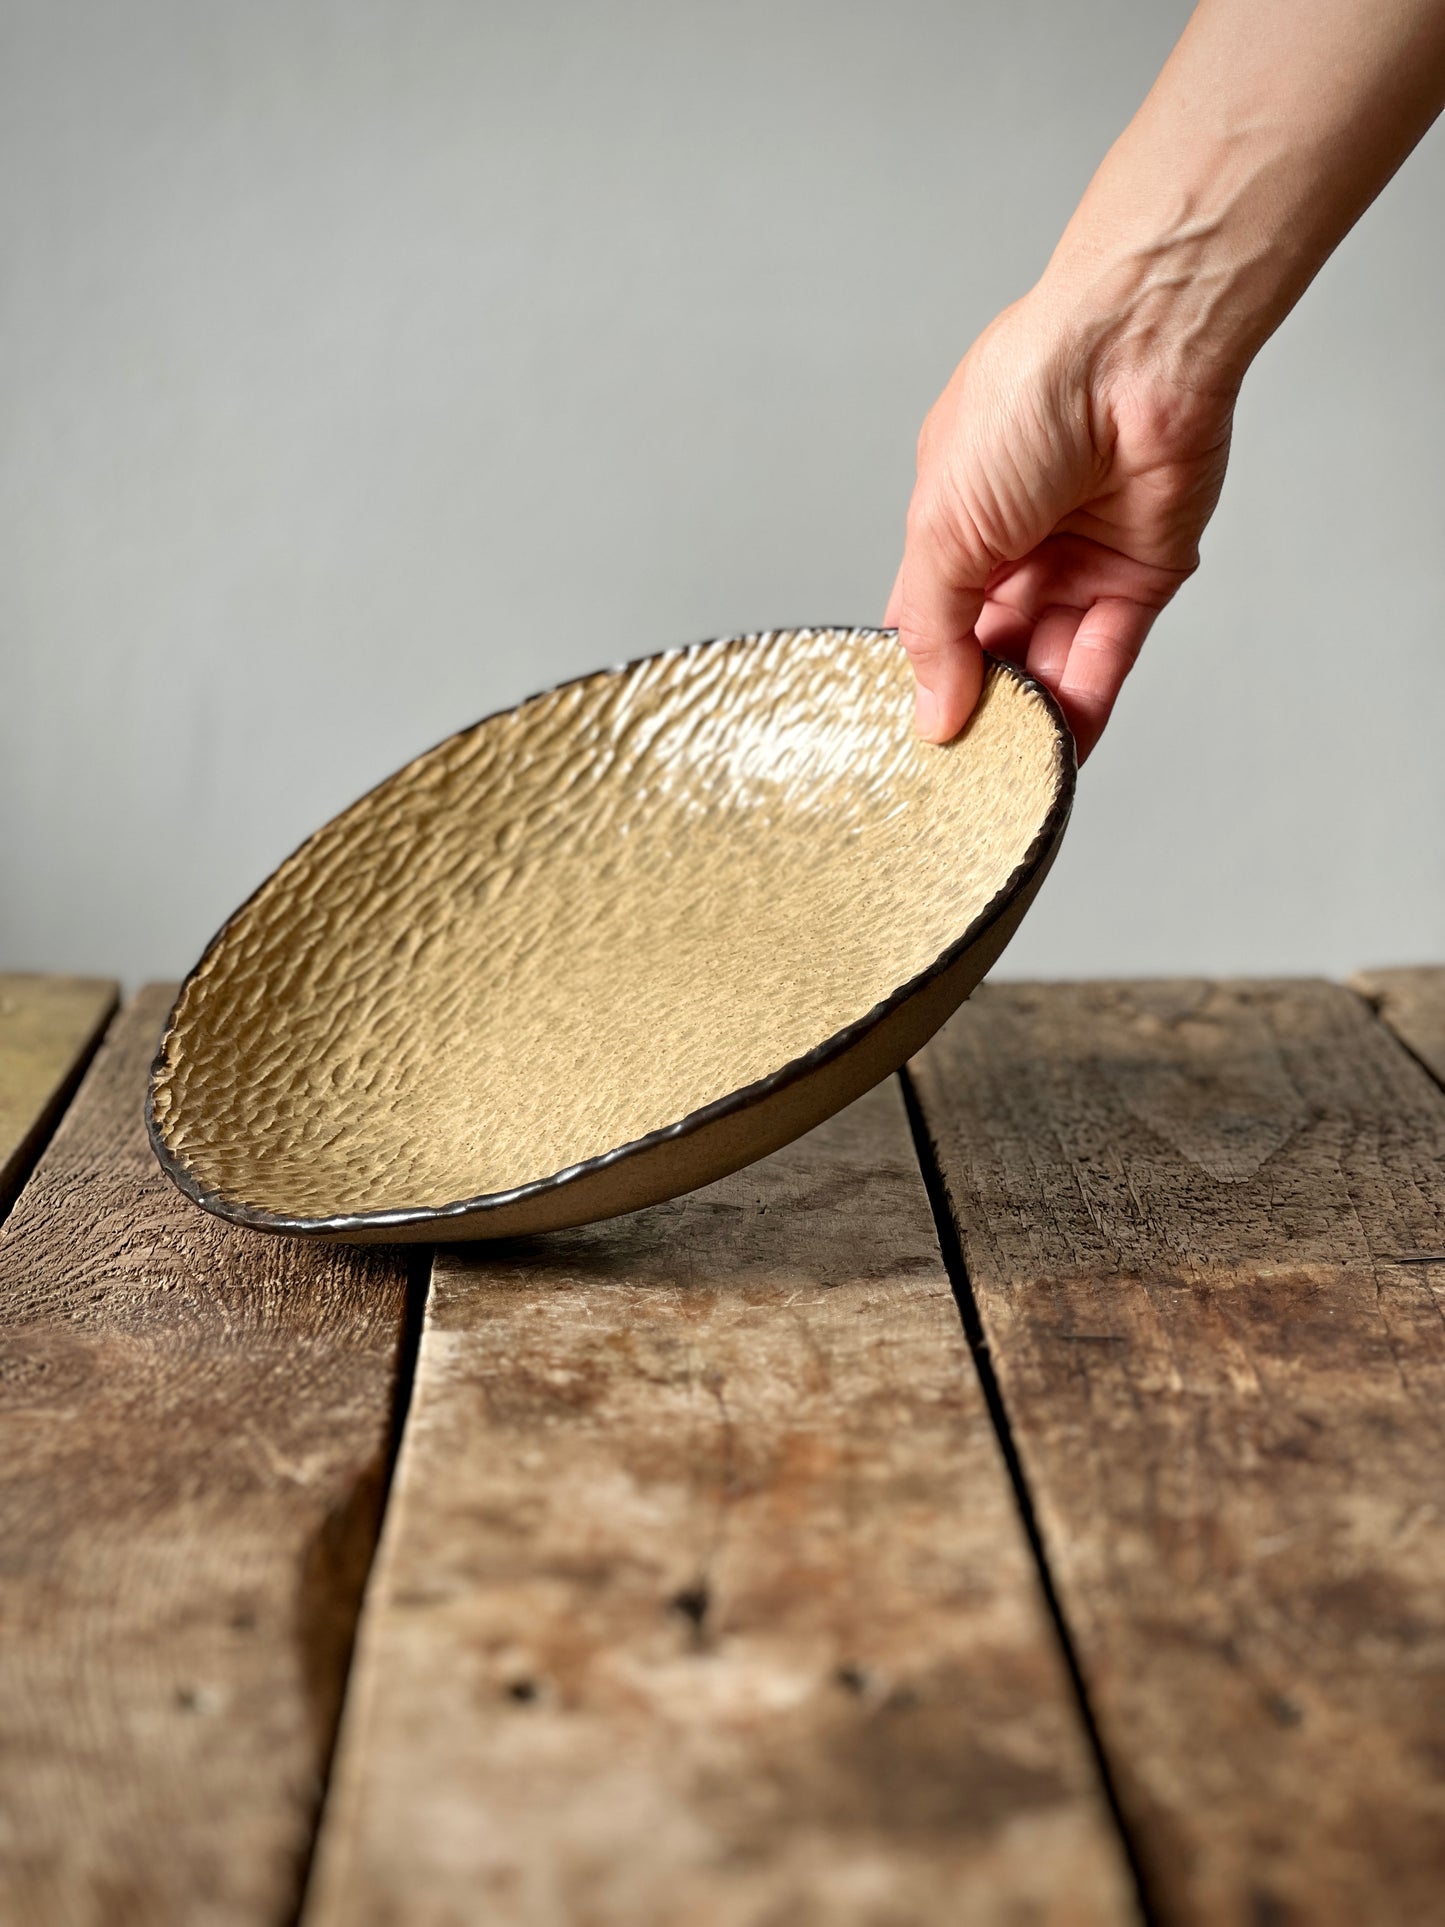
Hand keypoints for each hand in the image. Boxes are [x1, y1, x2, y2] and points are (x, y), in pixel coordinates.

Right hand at [885, 290, 1236, 759]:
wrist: (1135, 350)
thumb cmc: (1024, 399)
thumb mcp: (941, 527)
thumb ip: (934, 630)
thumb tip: (932, 713)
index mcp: (955, 517)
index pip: (929, 616)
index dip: (919, 672)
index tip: (908, 730)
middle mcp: (1017, 540)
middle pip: (991, 647)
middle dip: (976, 703)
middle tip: (959, 763)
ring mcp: (1080, 558)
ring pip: (1050, 658)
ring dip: (1030, 714)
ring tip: (1005, 768)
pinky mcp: (1142, 573)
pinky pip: (1109, 655)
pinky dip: (1085, 705)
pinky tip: (1060, 750)